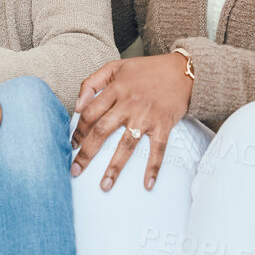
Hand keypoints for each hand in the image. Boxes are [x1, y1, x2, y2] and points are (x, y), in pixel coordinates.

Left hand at [70, 55, 194, 191]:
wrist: (182, 71)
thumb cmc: (146, 69)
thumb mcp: (115, 68)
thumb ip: (92, 82)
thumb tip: (77, 106)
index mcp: (115, 90)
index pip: (89, 113)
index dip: (78, 130)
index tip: (71, 145)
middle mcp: (128, 104)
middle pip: (102, 131)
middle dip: (87, 153)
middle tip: (75, 170)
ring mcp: (147, 116)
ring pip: (126, 145)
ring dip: (114, 167)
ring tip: (104, 186)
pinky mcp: (164, 125)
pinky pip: (158, 149)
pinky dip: (153, 167)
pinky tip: (147, 184)